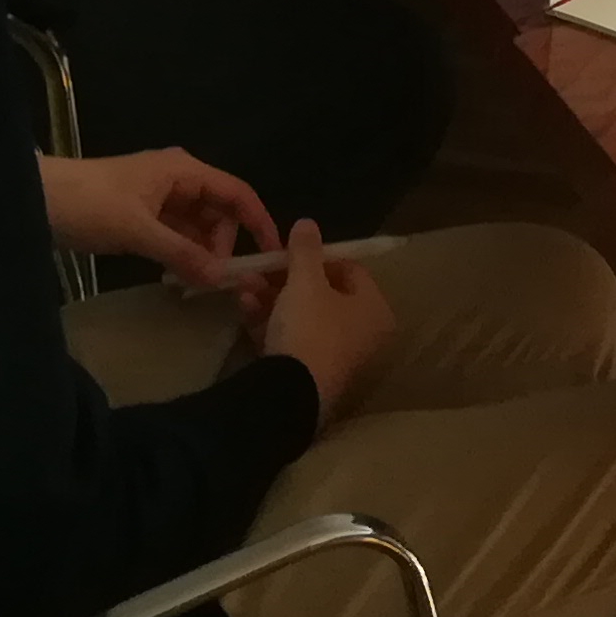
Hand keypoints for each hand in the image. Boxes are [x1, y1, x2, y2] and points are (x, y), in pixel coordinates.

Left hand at [38, 146, 278, 291]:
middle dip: (224, 245)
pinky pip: (174, 234)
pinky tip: (176, 278)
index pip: (237, 193)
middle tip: (217, 283)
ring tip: (195, 286)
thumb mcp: (138, 232)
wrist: (34, 199)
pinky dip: (180, 254)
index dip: (258, 222)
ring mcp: (158, 197)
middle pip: (219, 212)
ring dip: (200, 252)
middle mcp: (178, 179)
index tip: (271, 255)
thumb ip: (181, 255)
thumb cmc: (89, 204)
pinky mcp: (140, 214)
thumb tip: (222, 279)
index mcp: (184, 170)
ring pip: (196, 226)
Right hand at [257, 220, 397, 417]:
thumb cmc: (310, 329)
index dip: (317, 256)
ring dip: (270, 297)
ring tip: (242, 285)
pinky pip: (289, 340)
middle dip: (284, 278)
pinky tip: (243, 308)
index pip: (350, 270)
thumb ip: (306, 249)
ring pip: (300, 317)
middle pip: (321, 294)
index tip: (289, 251)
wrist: (288, 394)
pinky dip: (268, 323)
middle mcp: (360, 334)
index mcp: (373, 308)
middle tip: (258, 268)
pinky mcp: (307, 375)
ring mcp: (333, 357)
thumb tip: (308, 222)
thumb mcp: (305, 281)